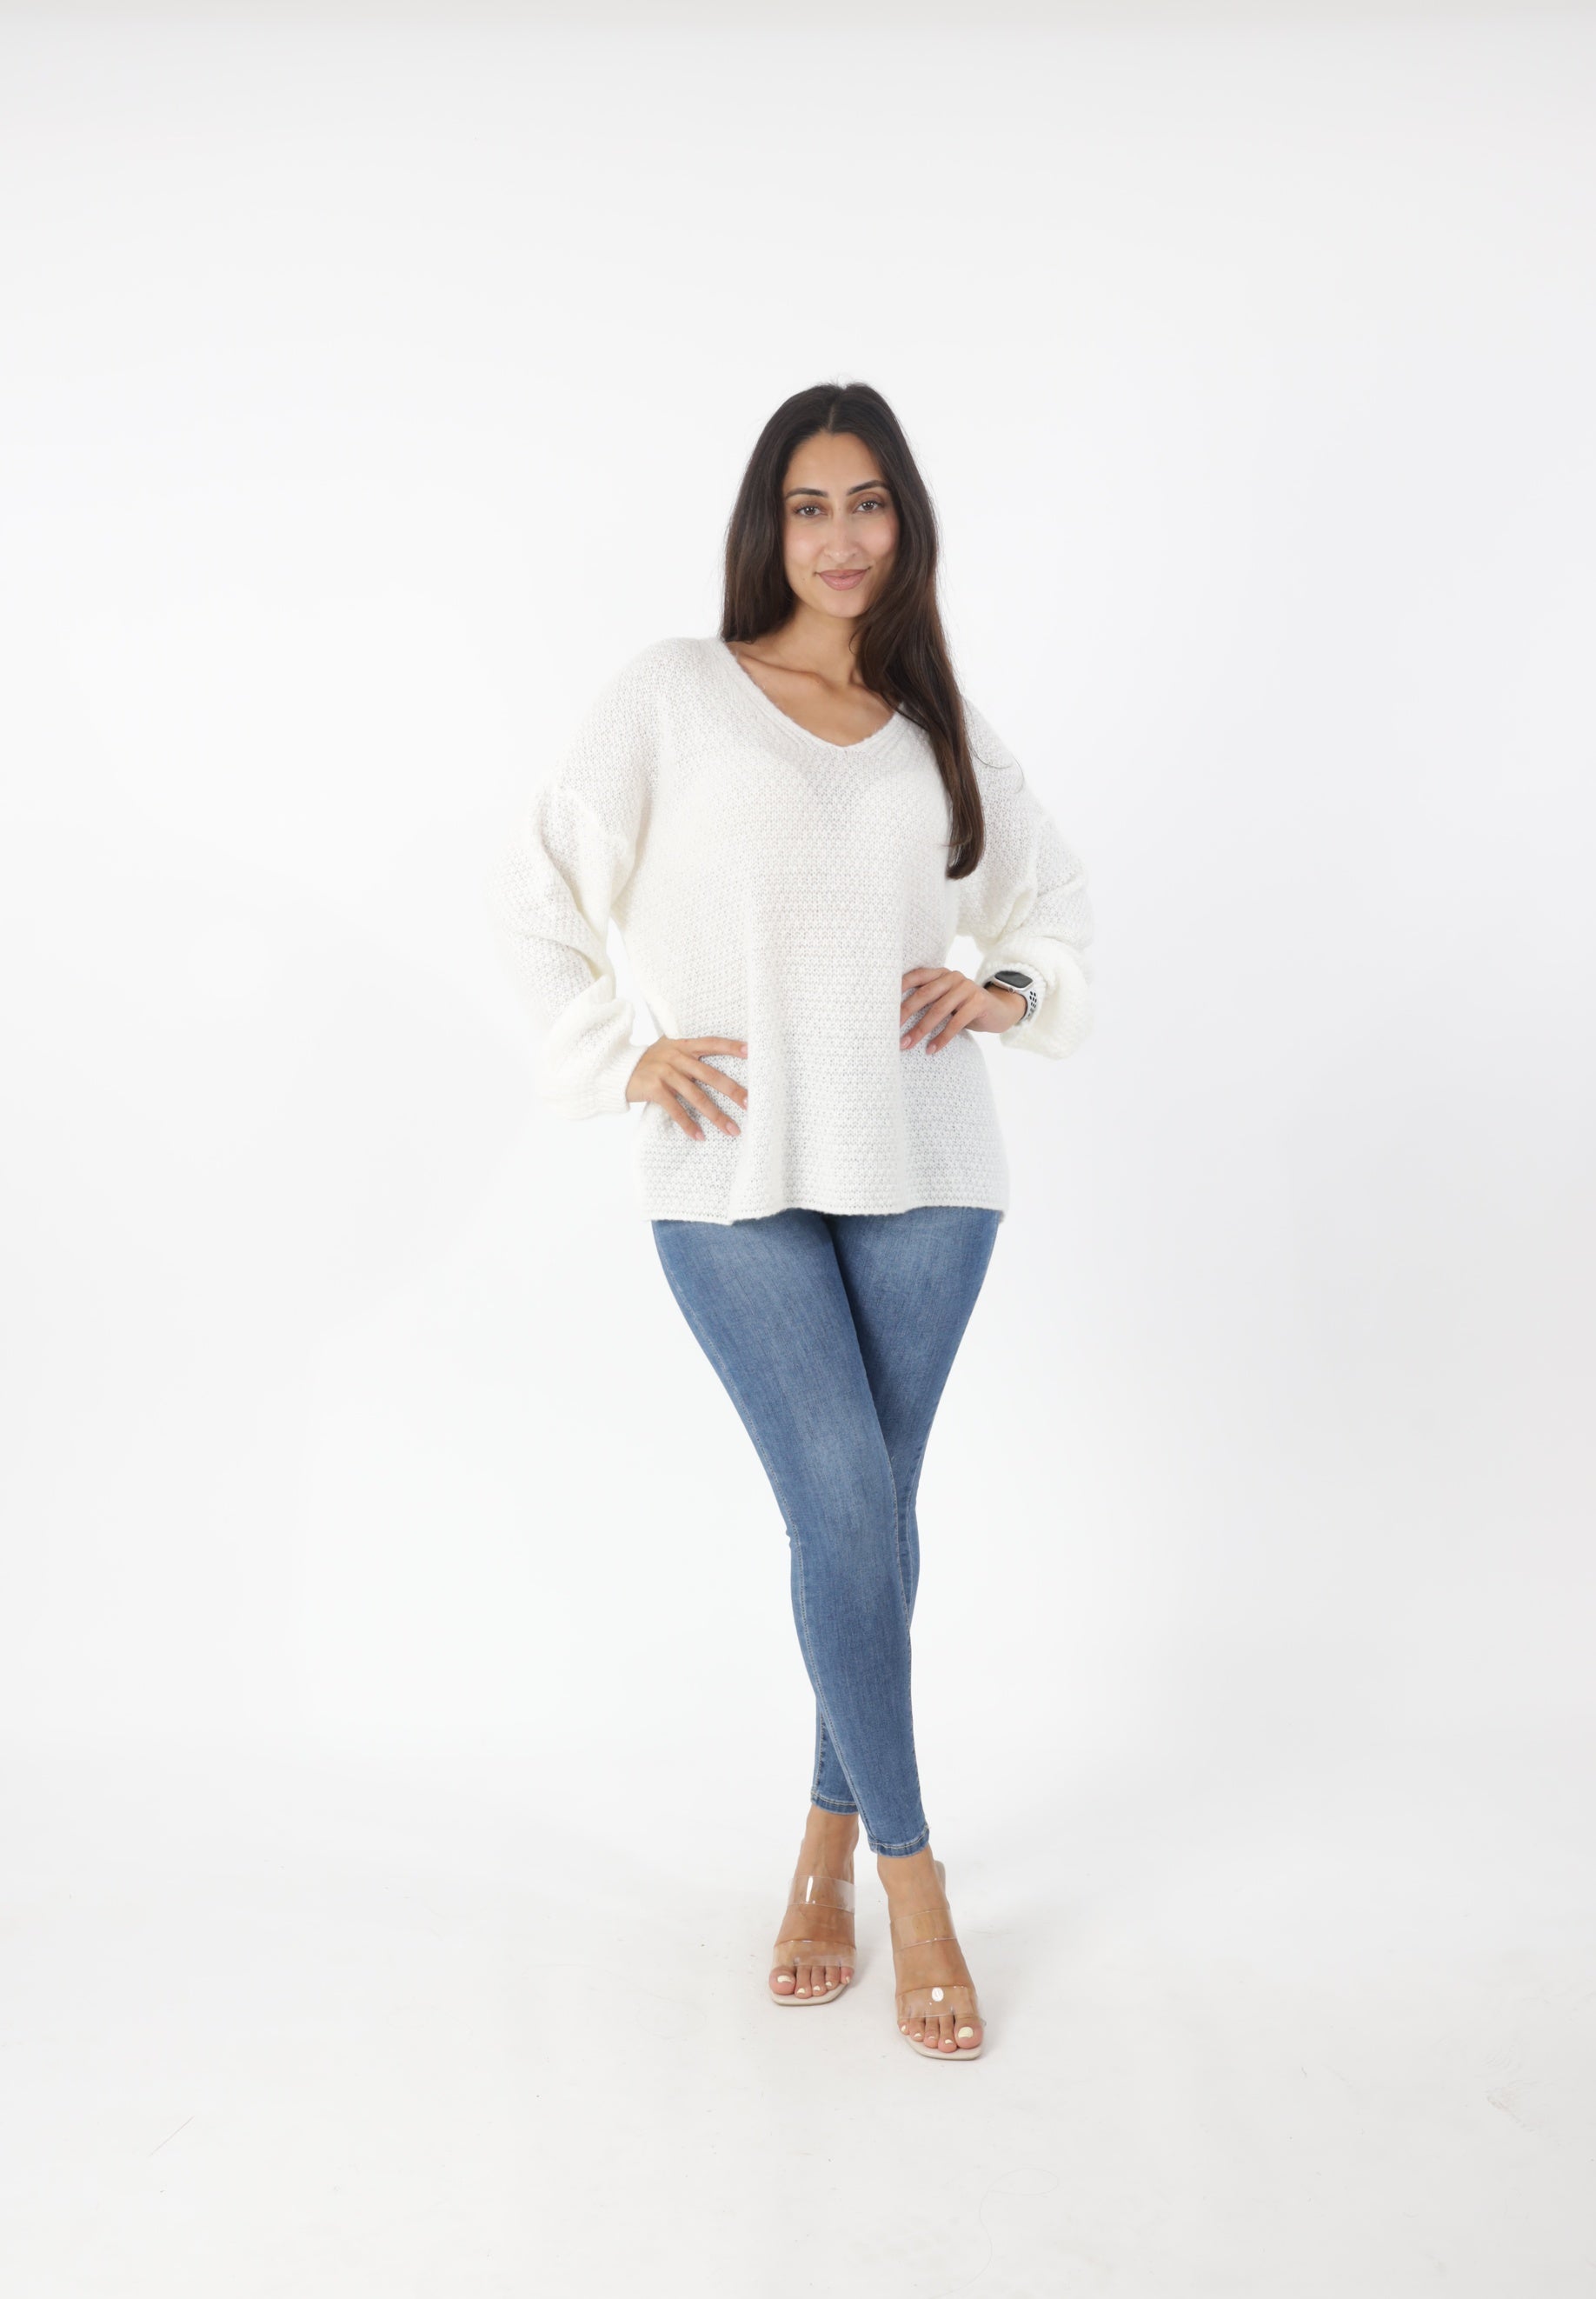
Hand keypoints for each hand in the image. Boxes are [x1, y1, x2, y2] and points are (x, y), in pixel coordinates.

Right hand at [626, 1036, 748, 1140]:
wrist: (616, 1069)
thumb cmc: (647, 1062)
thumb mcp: (667, 1050)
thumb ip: (688, 1053)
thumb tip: (714, 1064)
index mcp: (683, 1045)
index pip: (711, 1043)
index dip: (730, 1047)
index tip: (750, 1052)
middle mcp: (676, 1057)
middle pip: (710, 1074)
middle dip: (732, 1090)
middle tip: (749, 1104)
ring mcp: (665, 1073)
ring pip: (697, 1096)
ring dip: (716, 1115)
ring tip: (731, 1130)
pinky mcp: (655, 1089)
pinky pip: (676, 1110)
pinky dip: (688, 1125)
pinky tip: (700, 1136)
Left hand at [900, 967, 1023, 1052]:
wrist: (999, 1011)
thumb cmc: (965, 1008)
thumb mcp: (947, 1001)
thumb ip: (929, 1001)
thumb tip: (897, 1019)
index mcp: (941, 974)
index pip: (916, 976)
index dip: (899, 987)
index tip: (883, 1003)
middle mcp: (953, 976)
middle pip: (924, 994)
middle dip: (906, 1013)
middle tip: (891, 1030)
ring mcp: (967, 987)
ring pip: (939, 1009)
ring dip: (921, 1029)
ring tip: (907, 1044)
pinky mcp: (978, 1001)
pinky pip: (956, 1022)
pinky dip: (942, 1038)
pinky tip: (932, 1049)